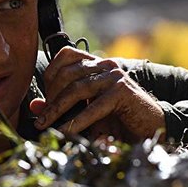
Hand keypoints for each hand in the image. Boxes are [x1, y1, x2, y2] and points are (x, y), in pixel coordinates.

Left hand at [29, 46, 164, 140]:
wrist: (152, 126)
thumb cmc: (120, 119)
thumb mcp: (87, 110)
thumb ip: (62, 106)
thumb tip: (34, 107)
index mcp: (98, 64)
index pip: (66, 55)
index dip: (51, 74)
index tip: (44, 97)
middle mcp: (105, 66)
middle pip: (67, 74)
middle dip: (51, 97)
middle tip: (43, 118)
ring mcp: (115, 77)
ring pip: (77, 89)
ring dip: (58, 109)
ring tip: (46, 126)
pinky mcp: (122, 92)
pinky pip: (93, 106)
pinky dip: (77, 121)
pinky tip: (67, 131)